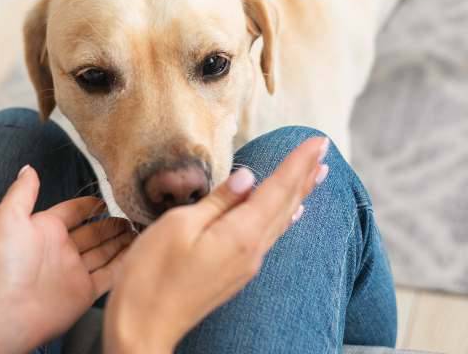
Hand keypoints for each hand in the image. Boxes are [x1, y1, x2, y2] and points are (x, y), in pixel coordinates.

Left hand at [0, 165, 134, 350]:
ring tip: (142, 229)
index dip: (90, 204)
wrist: (6, 310)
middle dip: (112, 223)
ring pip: (104, 252)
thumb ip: (22, 192)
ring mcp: (74, 271)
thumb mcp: (9, 216)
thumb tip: (28, 167)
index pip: (73, 211)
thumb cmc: (4, 262)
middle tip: (134, 214)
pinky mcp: (85, 292)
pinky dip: (125, 264)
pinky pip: (110, 275)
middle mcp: (61, 249)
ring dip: (122, 241)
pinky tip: (140, 252)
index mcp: (45, 229)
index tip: (109, 197)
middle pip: (93, 232)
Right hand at [104, 137, 329, 352]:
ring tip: (316, 176)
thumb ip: (217, 201)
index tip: (318, 141)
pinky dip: (283, 218)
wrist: (144, 327)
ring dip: (299, 195)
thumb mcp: (179, 226)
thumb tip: (248, 178)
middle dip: (305, 175)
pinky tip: (291, 215)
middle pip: (285, 205)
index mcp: (240, 234)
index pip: (277, 189)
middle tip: (324, 151)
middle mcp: (252, 251)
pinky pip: (269, 238)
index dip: (298, 163)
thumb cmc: (151, 275)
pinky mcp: (234, 274)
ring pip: (280, 222)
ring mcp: (245, 265)